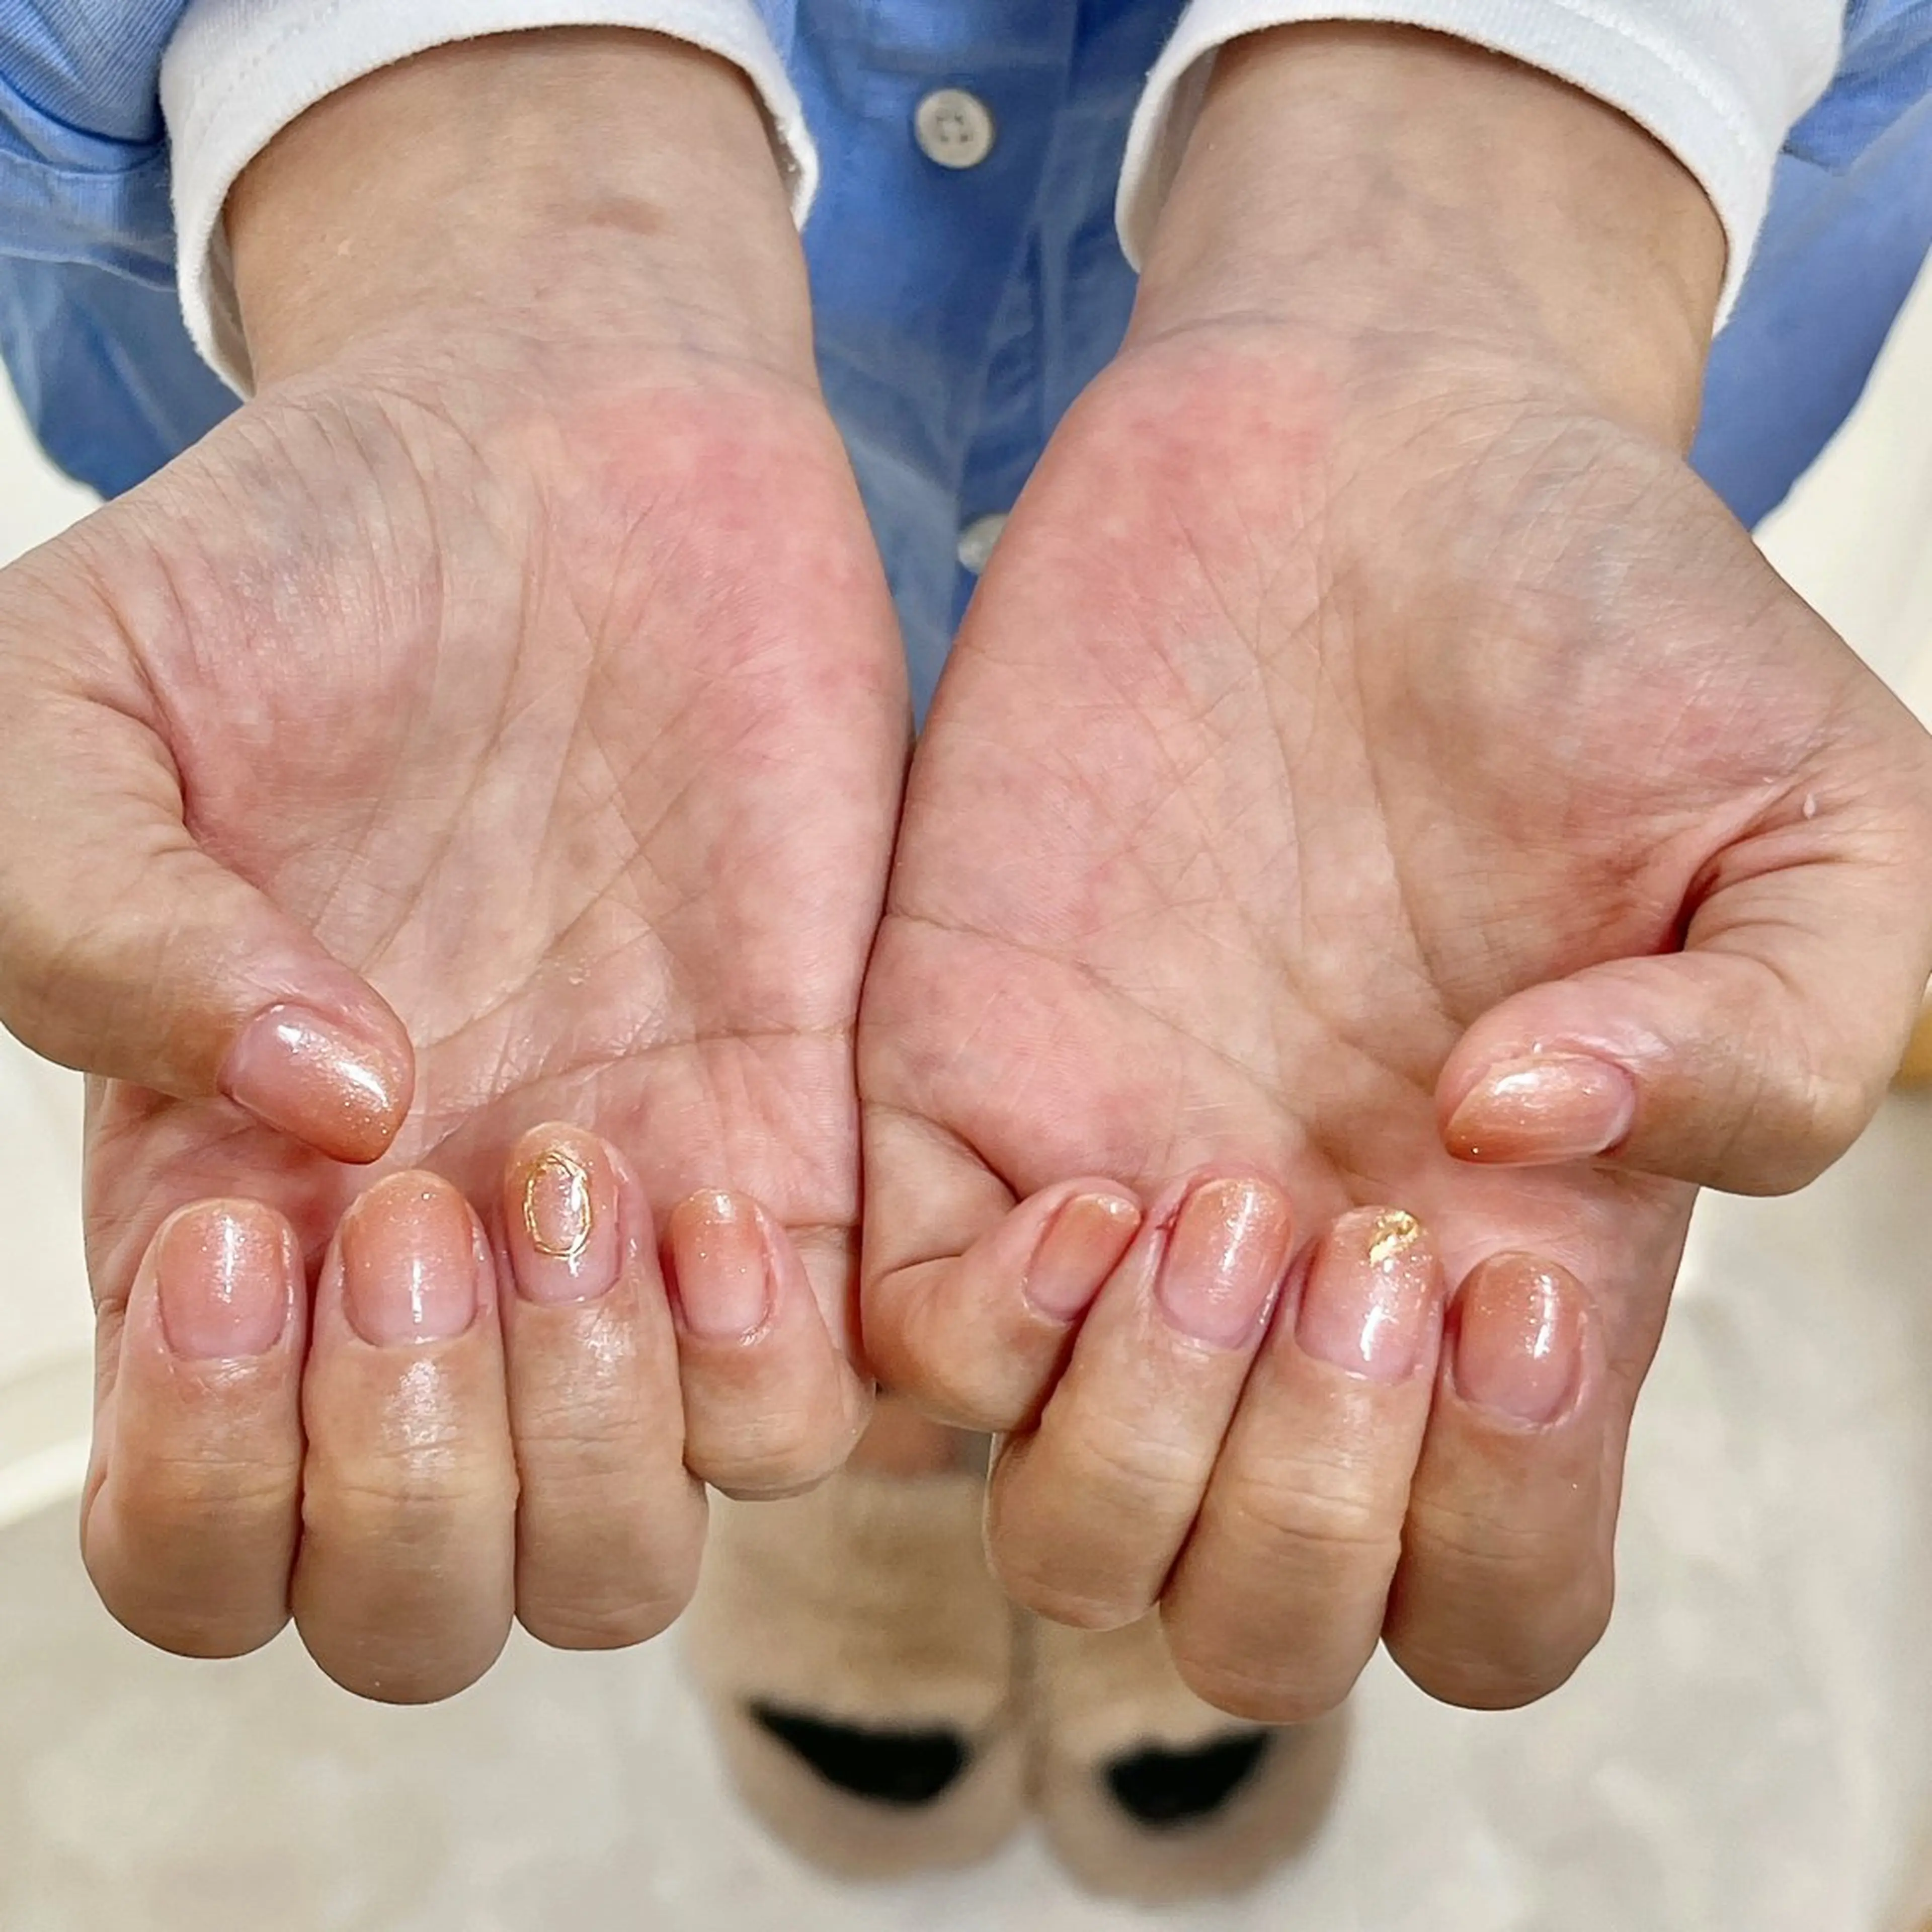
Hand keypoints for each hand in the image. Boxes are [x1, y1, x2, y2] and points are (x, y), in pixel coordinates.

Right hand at [0, 34, 904, 1698]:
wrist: (566, 464)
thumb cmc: (305, 572)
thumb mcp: (79, 702)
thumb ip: (94, 922)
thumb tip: (325, 1116)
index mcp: (233, 1216)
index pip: (202, 1548)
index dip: (213, 1475)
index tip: (251, 1226)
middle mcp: (436, 1274)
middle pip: (429, 1611)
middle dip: (422, 1481)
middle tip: (440, 1204)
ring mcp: (633, 1235)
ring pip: (636, 1549)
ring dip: (602, 1431)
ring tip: (583, 1168)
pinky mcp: (805, 1157)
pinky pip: (820, 1407)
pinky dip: (772, 1365)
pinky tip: (719, 1181)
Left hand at [859, 27, 1931, 1718]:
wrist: (1369, 445)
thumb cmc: (1609, 625)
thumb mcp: (1819, 818)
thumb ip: (1780, 1036)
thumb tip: (1534, 1146)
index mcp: (1507, 1272)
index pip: (1484, 1591)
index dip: (1493, 1525)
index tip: (1506, 1281)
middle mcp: (1298, 1281)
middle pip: (1246, 1619)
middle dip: (1297, 1518)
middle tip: (1354, 1243)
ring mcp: (1112, 1203)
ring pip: (1060, 1531)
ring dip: (1133, 1447)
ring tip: (1219, 1202)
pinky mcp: (953, 1095)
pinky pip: (903, 1347)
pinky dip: (980, 1334)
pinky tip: (1086, 1175)